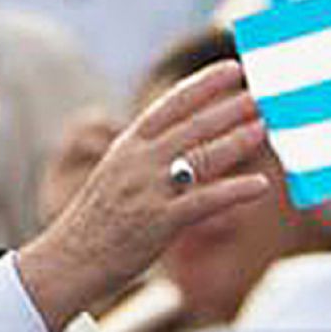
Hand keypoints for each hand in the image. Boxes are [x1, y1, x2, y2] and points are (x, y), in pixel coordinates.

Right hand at [17, 61, 268, 331]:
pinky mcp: (159, 222)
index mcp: (127, 146)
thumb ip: (149, 158)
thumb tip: (186, 143)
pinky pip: (205, 201)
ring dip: (237, 140)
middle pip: (192, 125)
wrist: (66, 261)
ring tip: (264, 127)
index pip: (170, 104)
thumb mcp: (117, 176)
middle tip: (260, 95)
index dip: (204, 85)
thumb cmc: (96, 222)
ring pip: (202, 156)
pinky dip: (235, 191)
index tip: (232, 70)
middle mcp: (138, 161)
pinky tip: (261, 185)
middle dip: (229, 108)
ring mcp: (149, 190)